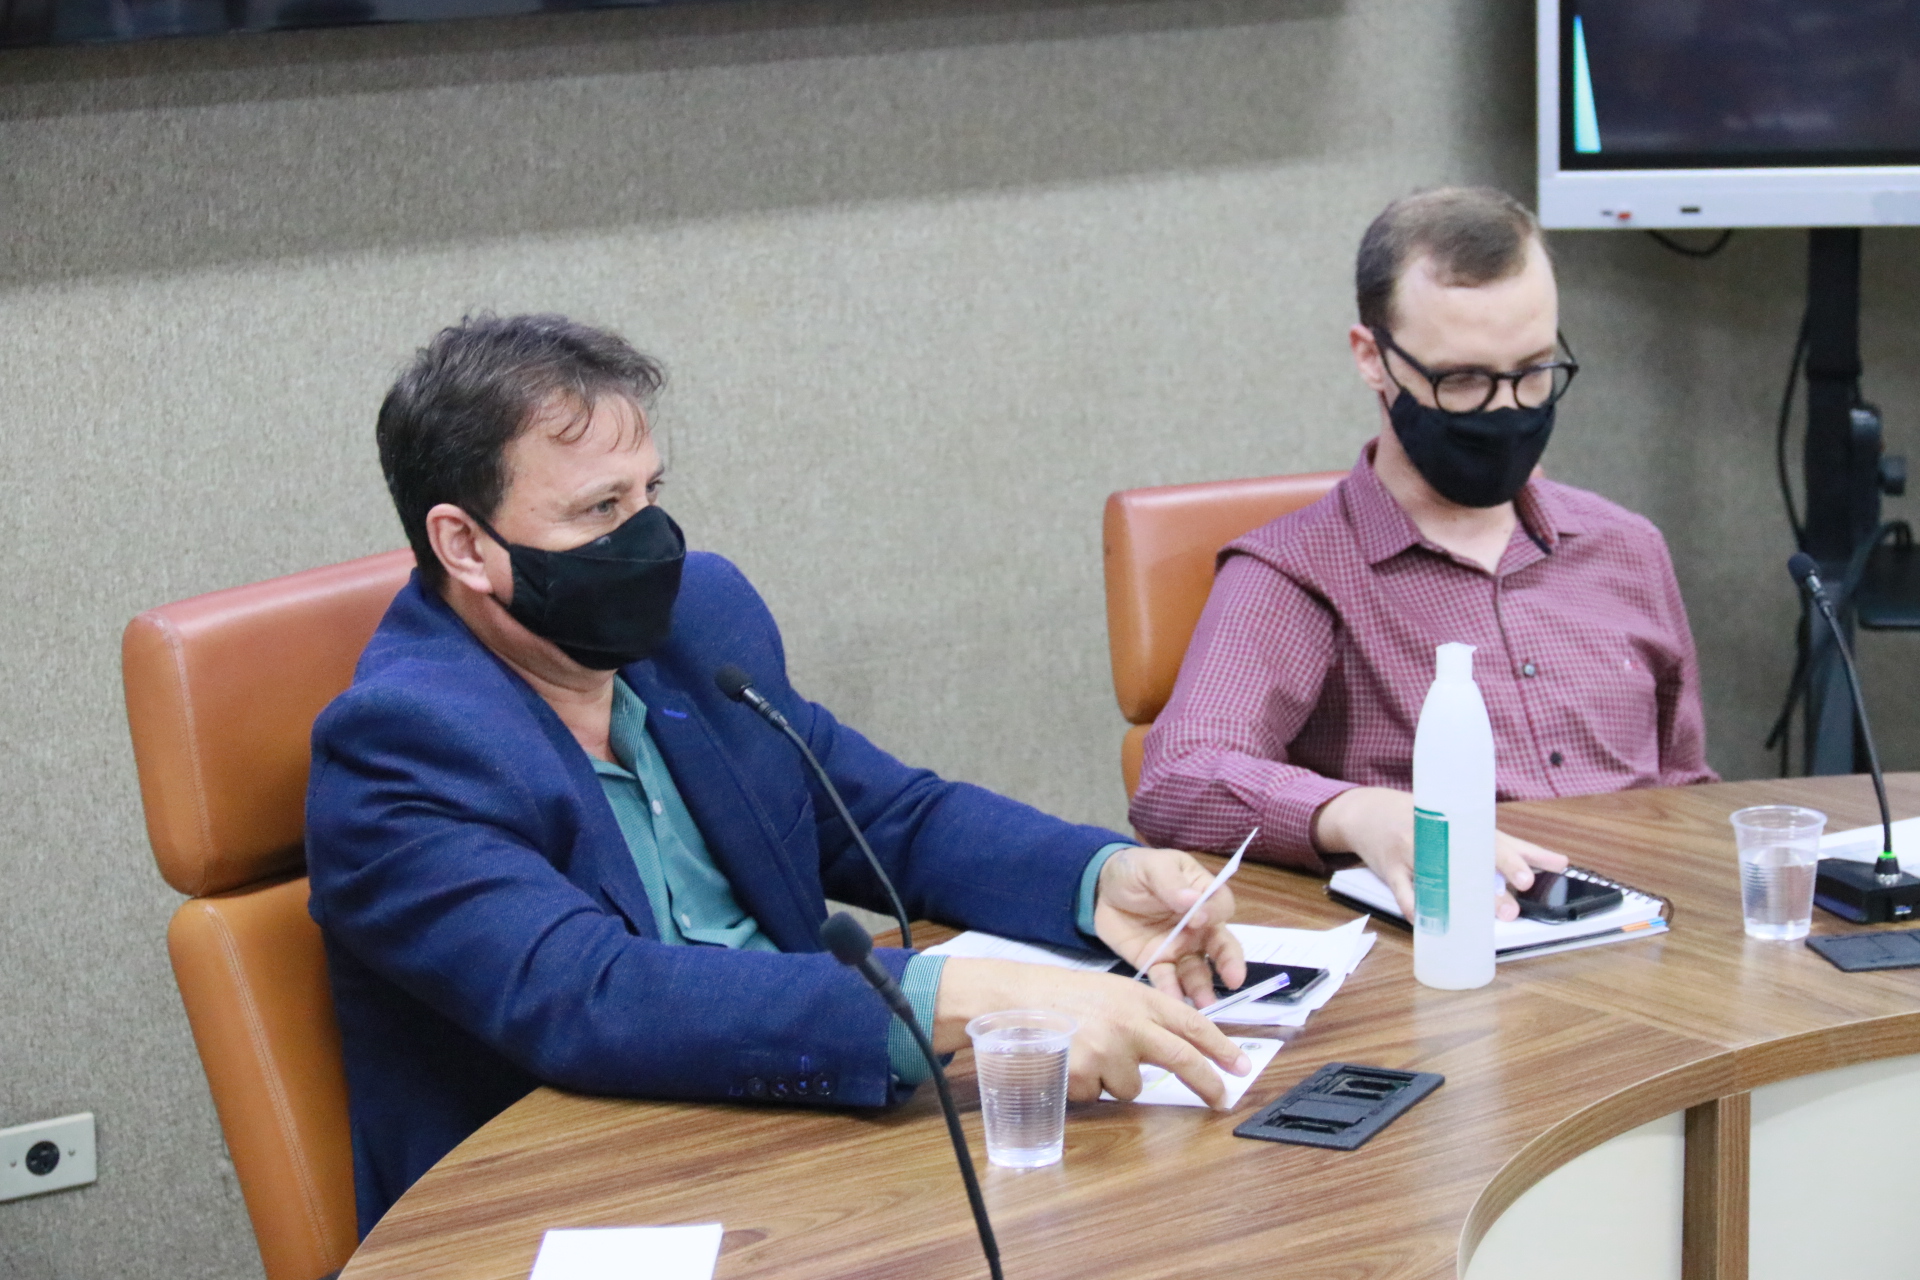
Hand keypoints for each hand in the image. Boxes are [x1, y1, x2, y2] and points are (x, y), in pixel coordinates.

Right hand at [931, 958, 1252, 1108]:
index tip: (1239, 1067)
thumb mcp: (1111, 993)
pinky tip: (1068, 1062)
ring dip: (1114, 1080)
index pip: (1193, 1025)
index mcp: (1141, 998)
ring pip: (1132, 1087)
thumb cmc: (1061, 994)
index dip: (1221, 1048)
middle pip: (1183, 1060)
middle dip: (1208, 1083)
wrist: (1014, 997)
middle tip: (1222, 1100)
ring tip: (1086, 1053)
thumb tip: (1177, 1049)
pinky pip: (1098, 1096)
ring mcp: (1109, 1049)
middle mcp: (1131, 1022)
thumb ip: (1144, 1017)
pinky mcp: (1086, 1072)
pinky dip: (1086, 1087)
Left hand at [1091, 847, 1245, 1004]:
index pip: (1221, 907)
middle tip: (1234, 980)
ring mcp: (1179, 948)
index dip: (1214, 914)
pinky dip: (1171, 992)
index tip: (1200, 919)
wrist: (1100, 889)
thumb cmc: (1135, 871)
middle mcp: (1199, 927)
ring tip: (1205, 1005)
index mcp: (1203, 896)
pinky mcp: (1157, 963)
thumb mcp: (1153, 867)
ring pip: (1197, 970)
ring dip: (1203, 987)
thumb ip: (1172, 883)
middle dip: (1229, 963)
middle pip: (1221, 946)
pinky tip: (1173, 1002)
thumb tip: (1193, 900)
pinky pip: (1167, 980)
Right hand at [1311, 787, 1568, 920]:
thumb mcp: (1467, 826)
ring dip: (1458, 902)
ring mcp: (1412, 850)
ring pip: (1439, 878)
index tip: (1534, 877)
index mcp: (1462, 823)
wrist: (1368, 812)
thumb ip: (1513, 847)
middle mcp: (1439, 833)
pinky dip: (1416, 908)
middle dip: (1491, 885)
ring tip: (1479, 922)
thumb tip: (1560, 863)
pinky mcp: (1389, 867)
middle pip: (1469, 859)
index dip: (1515, 860)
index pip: (1494, 841)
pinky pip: (1403, 891)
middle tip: (1511, 908)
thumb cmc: (1425, 818)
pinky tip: (1427, 922)